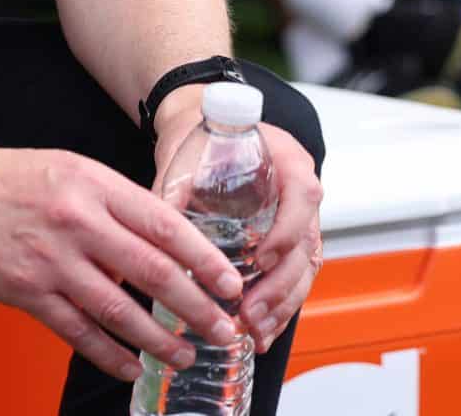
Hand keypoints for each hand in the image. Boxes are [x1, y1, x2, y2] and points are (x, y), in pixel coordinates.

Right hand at [0, 143, 246, 383]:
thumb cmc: (2, 178)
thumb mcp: (66, 168)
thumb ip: (111, 201)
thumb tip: (161, 240)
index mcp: (91, 183)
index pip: (163, 224)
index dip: (203, 259)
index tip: (230, 283)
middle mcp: (75, 220)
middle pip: (151, 272)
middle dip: (195, 307)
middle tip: (222, 329)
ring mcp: (50, 260)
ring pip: (119, 310)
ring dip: (158, 340)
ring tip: (183, 357)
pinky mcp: (25, 292)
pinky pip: (77, 332)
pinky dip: (108, 355)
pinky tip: (129, 367)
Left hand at [150, 93, 325, 354]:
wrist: (202, 127)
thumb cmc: (201, 137)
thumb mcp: (188, 155)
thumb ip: (175, 189)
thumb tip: (154, 229)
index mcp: (288, 160)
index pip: (302, 198)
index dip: (285, 233)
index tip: (261, 259)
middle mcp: (301, 190)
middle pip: (306, 243)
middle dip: (280, 286)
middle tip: (250, 313)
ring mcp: (299, 217)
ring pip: (304, 268)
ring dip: (282, 305)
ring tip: (255, 333)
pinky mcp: (288, 239)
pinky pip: (295, 276)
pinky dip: (280, 306)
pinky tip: (261, 331)